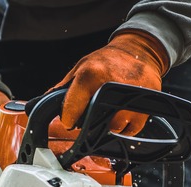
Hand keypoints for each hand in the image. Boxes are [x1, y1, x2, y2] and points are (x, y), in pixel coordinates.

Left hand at [48, 30, 169, 154]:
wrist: (140, 52)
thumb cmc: (109, 60)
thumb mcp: (82, 66)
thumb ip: (64, 87)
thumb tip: (44, 104)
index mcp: (92, 74)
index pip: (72, 109)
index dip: (68, 118)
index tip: (69, 121)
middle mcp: (112, 86)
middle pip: (93, 122)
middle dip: (89, 124)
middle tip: (90, 116)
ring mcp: (131, 98)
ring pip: (114, 128)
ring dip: (109, 126)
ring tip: (109, 111)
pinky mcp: (146, 107)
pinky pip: (130, 130)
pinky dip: (124, 127)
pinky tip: (122, 114)